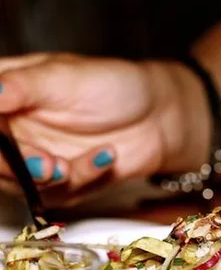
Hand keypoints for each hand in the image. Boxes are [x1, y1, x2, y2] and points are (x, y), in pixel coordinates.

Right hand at [0, 53, 193, 206]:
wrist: (157, 115)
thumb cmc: (113, 85)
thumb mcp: (64, 77)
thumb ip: (22, 87)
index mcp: (7, 95)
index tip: (4, 143)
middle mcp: (16, 130)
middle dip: (17, 166)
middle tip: (43, 165)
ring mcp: (39, 158)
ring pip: (23, 183)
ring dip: (50, 178)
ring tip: (71, 164)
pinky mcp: (65, 182)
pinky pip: (62, 192)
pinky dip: (84, 177)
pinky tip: (106, 155)